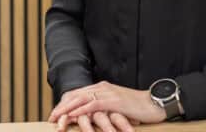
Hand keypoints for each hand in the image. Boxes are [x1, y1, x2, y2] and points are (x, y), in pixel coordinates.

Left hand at [49, 81, 166, 125]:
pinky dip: (81, 110)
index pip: (79, 94)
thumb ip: (104, 109)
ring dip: (67, 109)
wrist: (155, 103)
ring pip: (82, 99)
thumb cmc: (138, 108)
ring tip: (56, 118)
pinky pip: (93, 105)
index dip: (65, 104)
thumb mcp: (117, 107)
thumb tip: (93, 118)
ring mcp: (108, 93)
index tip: (55, 114)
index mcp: (102, 88)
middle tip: (50, 117)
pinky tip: (72, 115)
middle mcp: (103, 88)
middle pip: (77, 95)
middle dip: (62, 106)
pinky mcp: (114, 101)